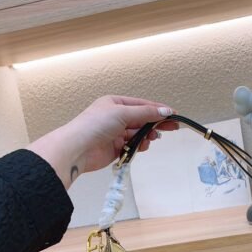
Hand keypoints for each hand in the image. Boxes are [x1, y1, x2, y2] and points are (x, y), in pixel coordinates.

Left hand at [27, 95, 177, 188]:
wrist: (78, 148)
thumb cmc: (96, 125)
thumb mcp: (123, 113)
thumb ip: (146, 113)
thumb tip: (165, 111)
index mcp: (115, 103)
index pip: (142, 105)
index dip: (158, 109)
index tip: (173, 114)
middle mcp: (115, 117)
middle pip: (142, 119)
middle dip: (155, 123)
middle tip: (172, 128)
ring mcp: (116, 133)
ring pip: (139, 133)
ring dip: (147, 136)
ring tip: (152, 138)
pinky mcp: (116, 148)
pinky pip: (133, 145)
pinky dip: (139, 146)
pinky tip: (142, 146)